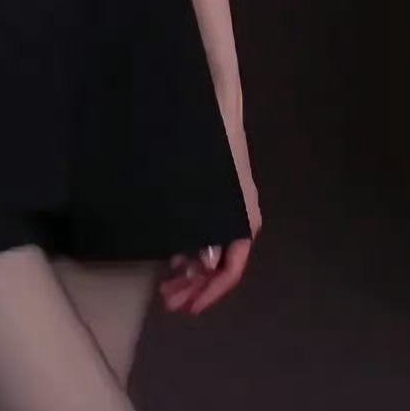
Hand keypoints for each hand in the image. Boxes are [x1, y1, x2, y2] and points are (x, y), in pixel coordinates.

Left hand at [158, 86, 261, 316]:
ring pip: (210, 251)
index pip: (231, 269)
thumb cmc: (210, 142)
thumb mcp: (210, 189)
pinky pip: (203, 233)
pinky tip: (170, 259)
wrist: (215, 103)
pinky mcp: (213, 198)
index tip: (187, 308)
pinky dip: (188, 249)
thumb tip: (206, 263)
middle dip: (196, 287)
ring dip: (190, 272)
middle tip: (168, 301)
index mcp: (243, 219)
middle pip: (219, 265)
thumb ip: (207, 226)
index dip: (210, 292)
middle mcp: (238, 218)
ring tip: (166, 287)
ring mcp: (226, 208)